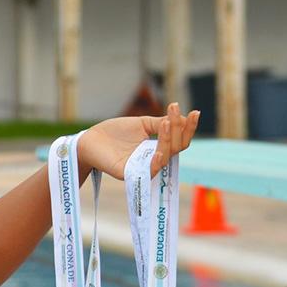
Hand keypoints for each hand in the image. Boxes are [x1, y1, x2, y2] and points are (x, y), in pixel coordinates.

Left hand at [76, 103, 200, 179]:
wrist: (89, 140)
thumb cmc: (114, 132)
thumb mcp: (141, 124)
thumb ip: (161, 124)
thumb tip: (184, 119)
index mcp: (157, 148)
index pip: (180, 141)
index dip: (189, 128)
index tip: (196, 112)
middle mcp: (153, 160)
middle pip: (177, 148)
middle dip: (180, 130)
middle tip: (175, 111)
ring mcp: (142, 168)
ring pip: (165, 157)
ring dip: (169, 140)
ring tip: (168, 122)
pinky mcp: (129, 174)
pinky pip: (149, 171)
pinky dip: (157, 159)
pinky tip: (159, 149)